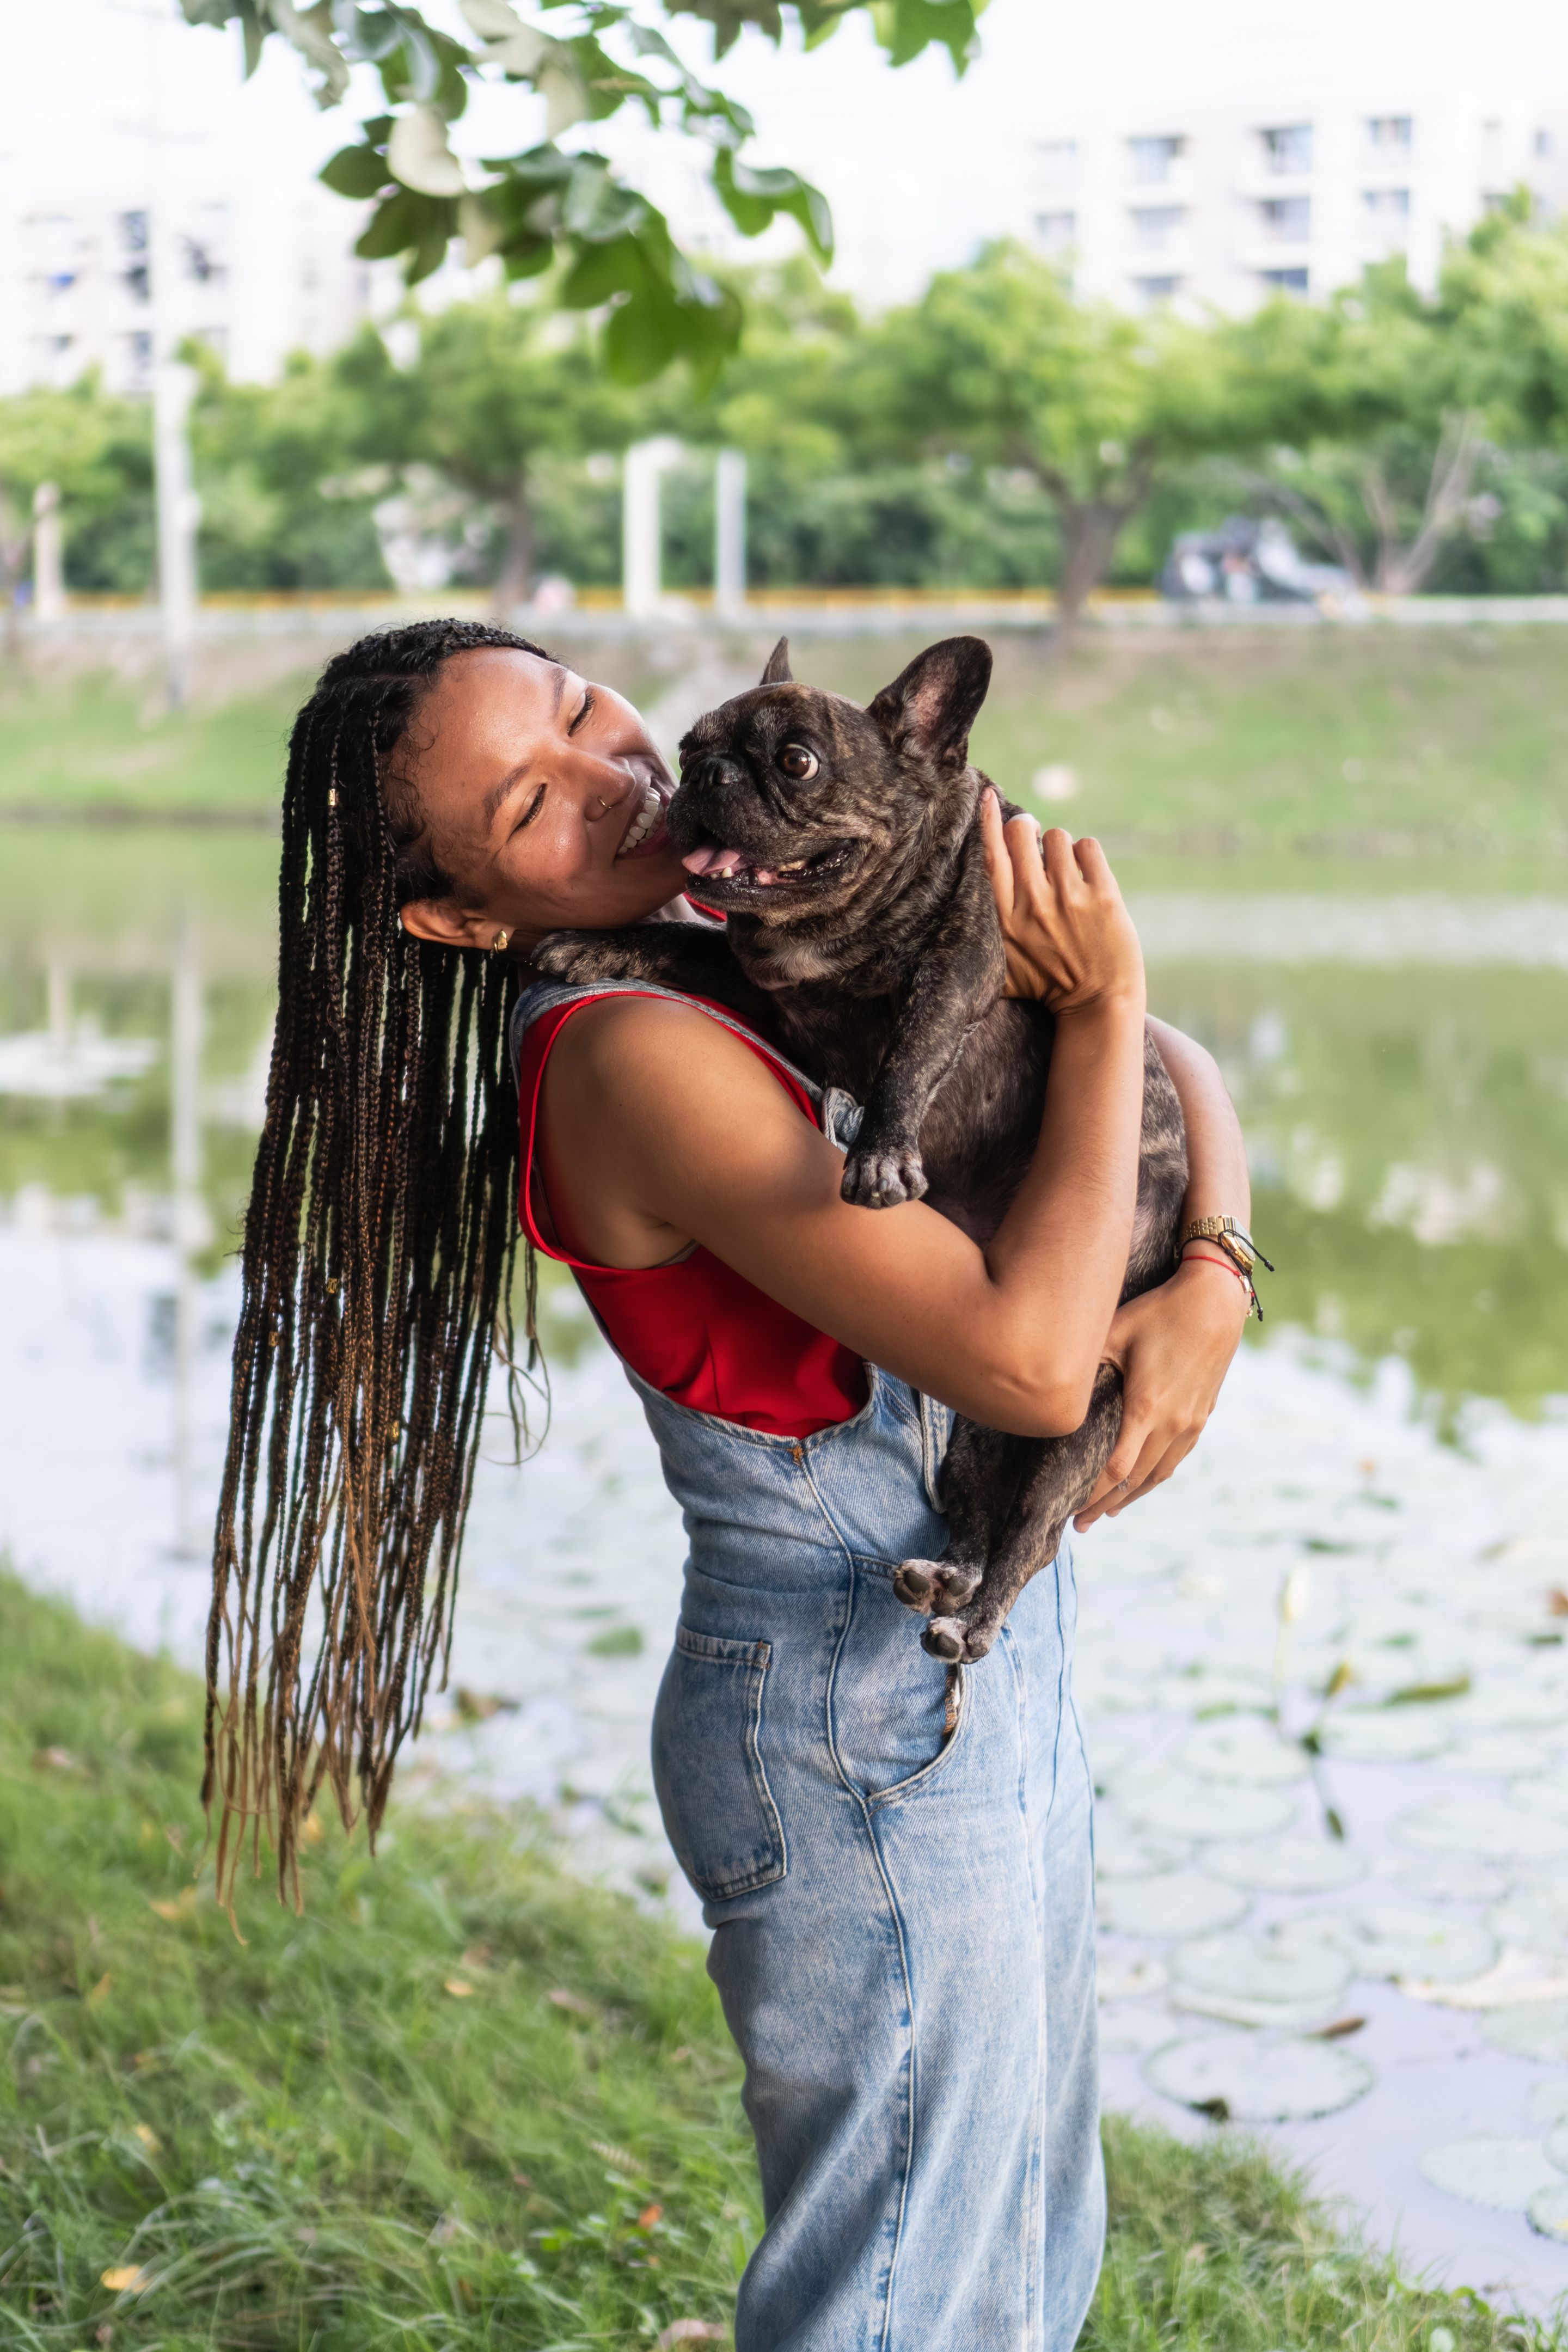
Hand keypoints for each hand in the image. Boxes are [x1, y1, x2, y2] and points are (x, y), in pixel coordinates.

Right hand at [980, 790, 1144, 1014]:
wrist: (1098, 1005)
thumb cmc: (1045, 989)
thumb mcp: (1000, 970)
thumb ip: (978, 941)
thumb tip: (949, 915)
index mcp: (1003, 920)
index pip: (990, 857)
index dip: (988, 821)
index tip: (986, 797)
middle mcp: (1032, 904)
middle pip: (1021, 834)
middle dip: (1025, 830)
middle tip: (1031, 843)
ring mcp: (1069, 899)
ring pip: (1056, 837)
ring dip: (1058, 848)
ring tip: (1061, 872)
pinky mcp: (1103, 897)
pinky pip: (1088, 847)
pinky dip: (1086, 855)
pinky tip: (1085, 877)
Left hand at [1073, 1257, 1248, 1527]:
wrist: (1216, 1301)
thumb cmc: (1159, 1311)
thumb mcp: (1115, 1331)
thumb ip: (1085, 1361)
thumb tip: (1052, 1381)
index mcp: (1145, 1407)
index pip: (1114, 1469)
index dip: (1091, 1495)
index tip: (1071, 1512)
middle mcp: (1171, 1423)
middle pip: (1134, 1480)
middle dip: (1105, 1504)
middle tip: (1080, 1523)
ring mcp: (1190, 1422)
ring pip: (1158, 1474)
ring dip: (1132, 1496)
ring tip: (1109, 1511)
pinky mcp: (1202, 1415)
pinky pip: (1176, 1459)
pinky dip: (1155, 1477)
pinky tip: (1143, 1481)